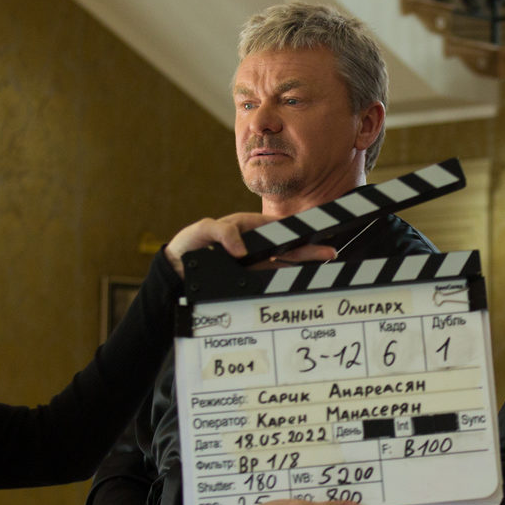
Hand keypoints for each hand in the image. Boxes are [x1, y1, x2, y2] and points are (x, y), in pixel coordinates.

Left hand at [163, 213, 335, 276]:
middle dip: (308, 247)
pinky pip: (273, 276)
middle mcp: (255, 244)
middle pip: (287, 245)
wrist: (176, 271)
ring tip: (325, 260)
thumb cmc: (188, 244)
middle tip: (328, 250)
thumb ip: (222, 233)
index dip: (295, 229)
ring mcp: (255, 262)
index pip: (276, 226)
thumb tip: (242, 250)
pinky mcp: (251, 277)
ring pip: (285, 261)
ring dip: (304, 261)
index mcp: (247, 227)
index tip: (310, 232)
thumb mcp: (202, 231)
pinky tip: (306, 277)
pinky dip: (289, 277)